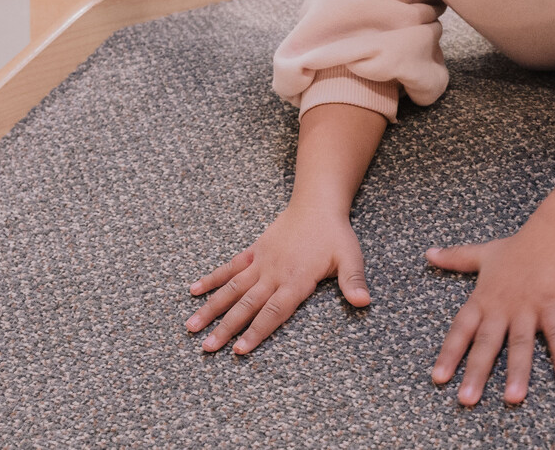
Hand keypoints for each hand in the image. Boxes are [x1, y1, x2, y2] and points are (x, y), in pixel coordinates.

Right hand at [186, 201, 371, 355]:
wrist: (317, 203)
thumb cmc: (335, 234)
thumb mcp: (350, 257)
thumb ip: (354, 281)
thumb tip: (364, 302)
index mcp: (296, 280)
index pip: (273, 312)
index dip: (256, 332)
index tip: (239, 351)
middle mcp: (273, 273)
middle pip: (246, 305)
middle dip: (226, 328)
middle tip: (206, 347)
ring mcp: (260, 262)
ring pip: (232, 288)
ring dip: (211, 308)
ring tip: (191, 326)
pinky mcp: (254, 251)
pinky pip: (230, 267)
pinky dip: (212, 279)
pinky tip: (193, 291)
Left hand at [426, 190, 554, 404]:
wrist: (552, 234)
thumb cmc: (518, 247)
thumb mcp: (483, 254)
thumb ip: (455, 258)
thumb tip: (428, 253)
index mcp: (484, 299)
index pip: (461, 329)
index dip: (449, 353)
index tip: (438, 379)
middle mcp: (503, 308)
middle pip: (486, 344)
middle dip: (476, 372)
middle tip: (466, 400)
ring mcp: (528, 309)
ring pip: (520, 344)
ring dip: (517, 372)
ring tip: (512, 399)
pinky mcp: (554, 307)